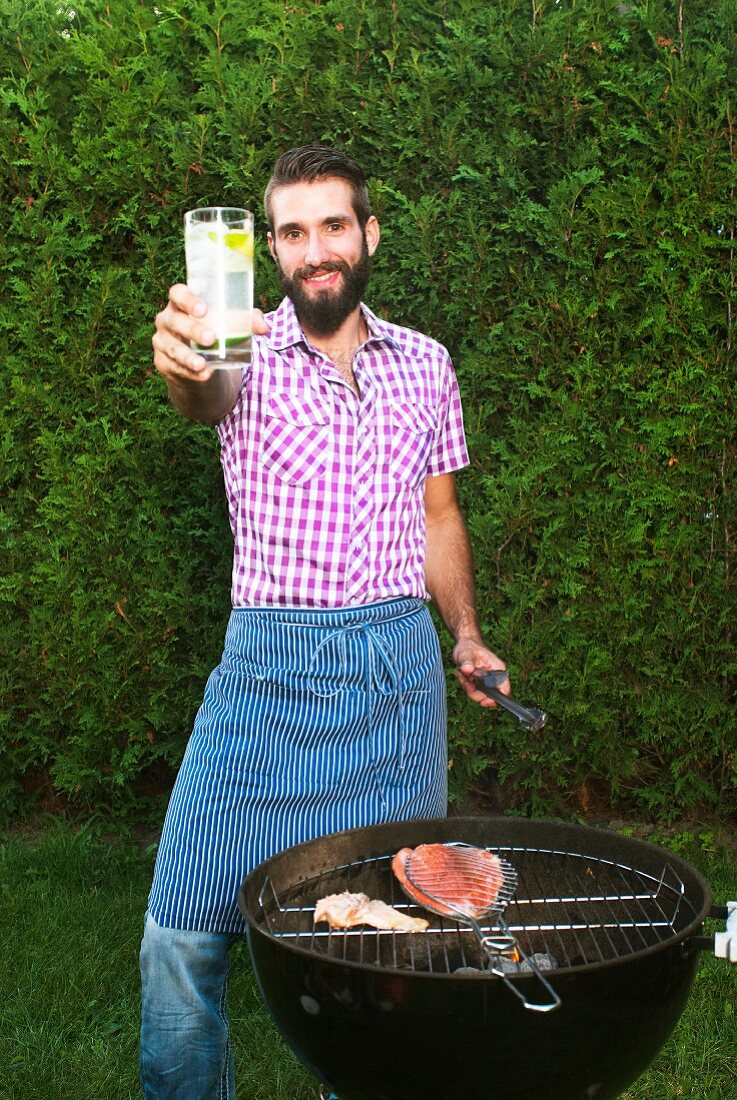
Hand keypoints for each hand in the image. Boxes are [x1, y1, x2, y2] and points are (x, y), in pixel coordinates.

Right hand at [152, 284, 269, 382]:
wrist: (200, 365)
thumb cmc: (214, 333)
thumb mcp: (230, 324)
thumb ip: (247, 320)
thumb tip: (264, 327)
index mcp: (181, 303)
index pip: (178, 294)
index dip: (188, 300)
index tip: (203, 310)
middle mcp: (167, 320)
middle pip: (175, 321)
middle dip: (192, 330)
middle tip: (211, 339)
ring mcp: (162, 342)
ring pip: (172, 348)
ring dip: (187, 356)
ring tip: (202, 364)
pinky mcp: (163, 363)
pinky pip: (174, 367)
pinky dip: (189, 372)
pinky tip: (202, 375)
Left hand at [453, 637, 510, 707]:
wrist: (464, 645)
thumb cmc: (468, 647)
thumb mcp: (466, 653)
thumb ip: (467, 662)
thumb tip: (468, 670)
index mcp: (498, 669)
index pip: (504, 689)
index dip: (495, 699)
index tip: (483, 702)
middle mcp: (496, 677)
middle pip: (489, 696)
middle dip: (473, 691)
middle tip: (464, 679)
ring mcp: (488, 681)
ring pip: (479, 695)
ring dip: (467, 687)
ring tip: (461, 673)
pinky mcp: (481, 683)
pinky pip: (474, 691)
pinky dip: (465, 685)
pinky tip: (461, 674)